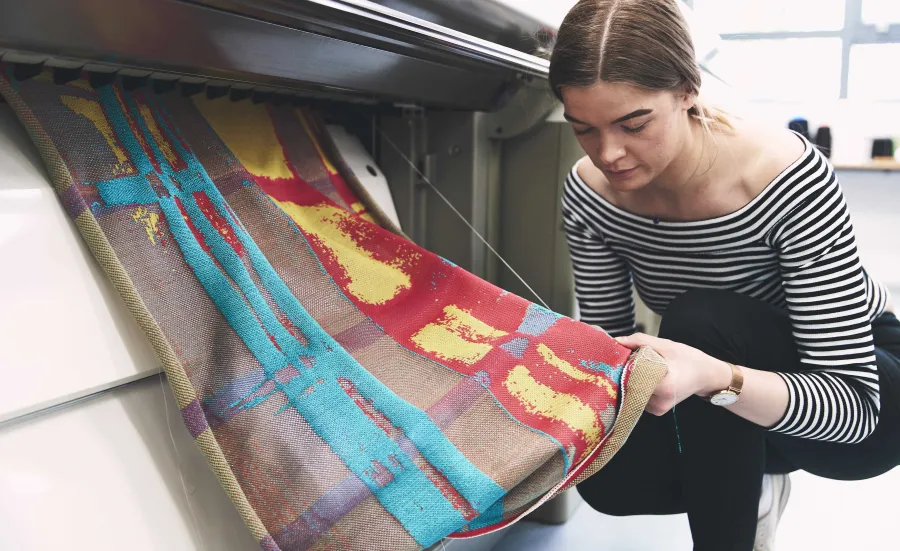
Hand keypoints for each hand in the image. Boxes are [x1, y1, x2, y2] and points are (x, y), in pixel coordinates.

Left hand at [615, 333, 730, 415]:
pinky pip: (639, 397)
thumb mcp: (666, 345)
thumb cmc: (689, 359)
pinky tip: (646, 377)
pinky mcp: (656, 411)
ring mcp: (657, 409)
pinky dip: (638, 386)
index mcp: (663, 386)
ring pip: (633, 392)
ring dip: (632, 379)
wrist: (707, 375)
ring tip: (641, 368)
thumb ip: (640, 341)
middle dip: (626, 372)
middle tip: (630, 359)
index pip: (631, 377)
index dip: (624, 365)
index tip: (623, 356)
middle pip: (629, 386)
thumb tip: (617, 341)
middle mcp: (659, 402)